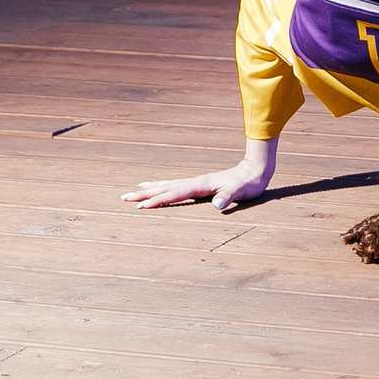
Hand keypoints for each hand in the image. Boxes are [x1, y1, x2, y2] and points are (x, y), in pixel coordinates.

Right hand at [120, 142, 276, 212]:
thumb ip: (228, 197)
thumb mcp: (240, 192)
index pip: (175, 194)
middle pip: (165, 187)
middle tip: (124, 198)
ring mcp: (196, 182)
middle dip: (145, 193)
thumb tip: (217, 206)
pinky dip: (162, 187)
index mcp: (201, 184)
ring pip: (167, 185)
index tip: (141, 207)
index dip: (158, 200)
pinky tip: (156, 188)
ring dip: (150, 189)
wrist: (254, 171)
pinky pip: (174, 186)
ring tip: (132, 192)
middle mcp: (195, 181)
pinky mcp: (199, 184)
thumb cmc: (248, 184)